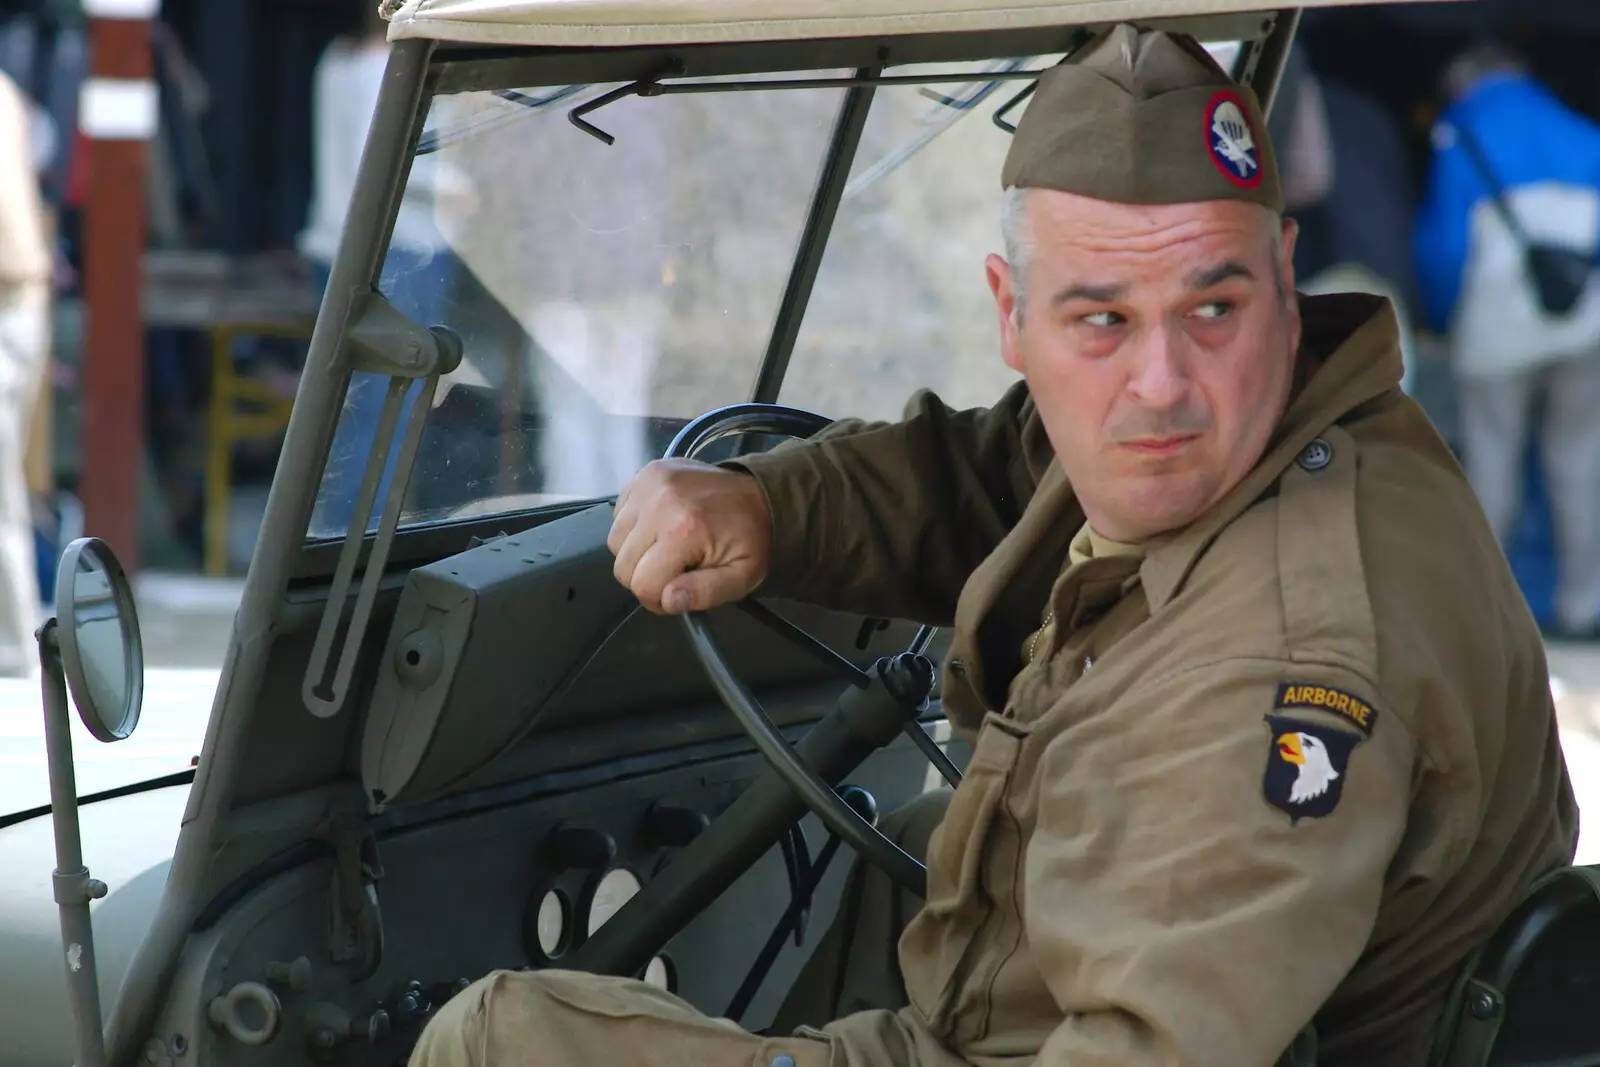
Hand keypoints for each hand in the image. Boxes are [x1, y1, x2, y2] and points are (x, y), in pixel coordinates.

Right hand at [607, 459, 773, 614]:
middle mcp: (660, 503)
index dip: (658, 598)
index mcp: (684, 530)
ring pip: (615, 541)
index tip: (678, 590)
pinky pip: (619, 515)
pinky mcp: (645, 473)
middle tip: (674, 569)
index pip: (642, 584)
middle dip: (646, 576)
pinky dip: (635, 527)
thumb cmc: (749, 538)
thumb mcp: (741, 576)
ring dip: (637, 551)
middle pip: (622, 566)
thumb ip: (706, 593)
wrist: (758, 493)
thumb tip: (669, 600)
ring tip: (668, 546)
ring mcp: (649, 484)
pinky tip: (662, 525)